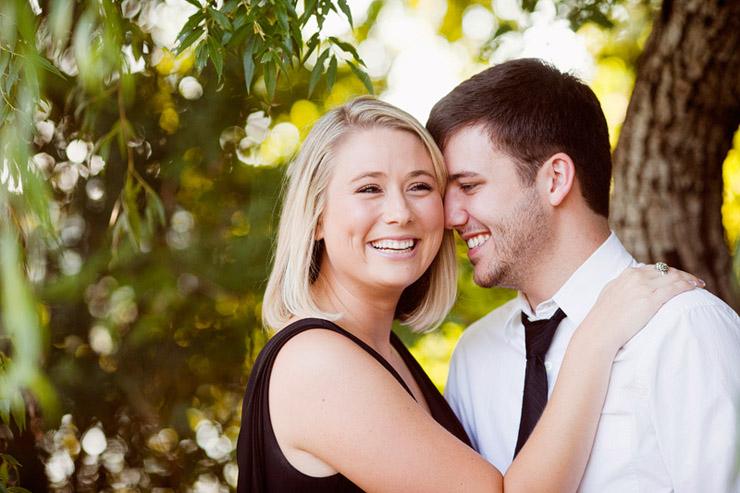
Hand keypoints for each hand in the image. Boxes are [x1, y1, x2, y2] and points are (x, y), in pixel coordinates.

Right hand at [581, 264, 702, 352]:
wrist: (599, 331)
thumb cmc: (603, 318)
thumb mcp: (610, 294)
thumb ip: (622, 286)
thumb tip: (631, 286)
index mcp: (626, 274)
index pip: (654, 268)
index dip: (668, 272)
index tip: (677, 277)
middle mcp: (635, 277)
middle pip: (666, 270)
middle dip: (682, 274)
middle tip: (693, 280)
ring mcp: (643, 287)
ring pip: (673, 276)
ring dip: (688, 278)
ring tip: (698, 284)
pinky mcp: (650, 299)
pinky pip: (675, 288)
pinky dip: (687, 285)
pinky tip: (695, 287)